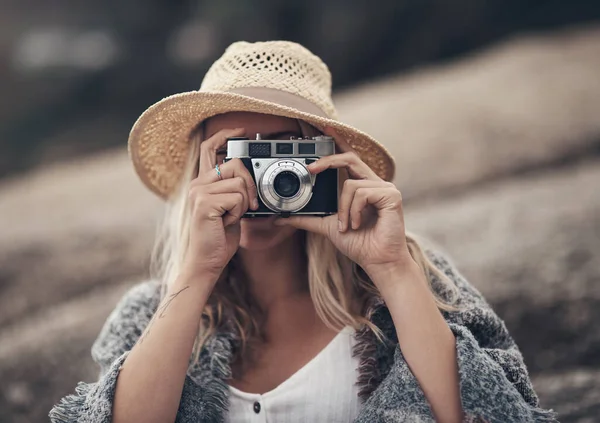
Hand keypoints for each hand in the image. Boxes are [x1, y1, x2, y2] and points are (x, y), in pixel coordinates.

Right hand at [184, 128, 258, 282]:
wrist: (207, 261)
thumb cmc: (218, 238)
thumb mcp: (229, 209)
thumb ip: (234, 191)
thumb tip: (250, 177)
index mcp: (202, 183)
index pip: (209, 148)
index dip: (224, 135)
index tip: (240, 130)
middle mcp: (197, 184)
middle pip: (234, 164)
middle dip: (250, 185)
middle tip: (249, 205)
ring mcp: (199, 192)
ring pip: (239, 184)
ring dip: (243, 204)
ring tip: (230, 218)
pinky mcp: (205, 203)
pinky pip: (237, 198)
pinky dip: (239, 213)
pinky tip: (226, 223)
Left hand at [275, 128, 412, 278]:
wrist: (377, 261)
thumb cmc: (359, 244)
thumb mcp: (327, 227)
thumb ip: (307, 219)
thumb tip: (281, 218)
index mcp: (361, 187)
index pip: (348, 157)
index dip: (337, 141)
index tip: (323, 127)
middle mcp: (374, 183)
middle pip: (349, 157)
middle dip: (328, 159)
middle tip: (311, 169)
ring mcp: (385, 187)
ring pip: (350, 183)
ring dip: (343, 209)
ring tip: (348, 226)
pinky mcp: (391, 194)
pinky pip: (360, 193)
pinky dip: (353, 211)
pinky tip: (358, 224)